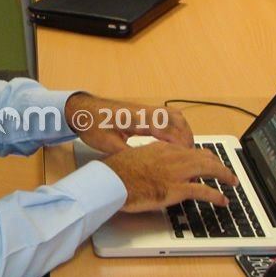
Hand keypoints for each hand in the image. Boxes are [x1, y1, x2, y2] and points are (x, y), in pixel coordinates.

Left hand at [64, 93, 192, 153]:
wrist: (82, 109)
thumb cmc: (93, 125)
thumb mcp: (108, 145)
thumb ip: (127, 154)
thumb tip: (144, 167)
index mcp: (138, 119)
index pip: (168, 130)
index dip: (180, 145)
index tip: (188, 159)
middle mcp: (146, 111)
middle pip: (178, 122)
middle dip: (187, 140)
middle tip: (192, 158)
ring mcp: (146, 109)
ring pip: (175, 117)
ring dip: (184, 132)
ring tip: (187, 151)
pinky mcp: (144, 111)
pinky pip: (168, 116)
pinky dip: (177, 127)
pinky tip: (175, 140)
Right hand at [101, 141, 238, 212]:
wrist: (112, 181)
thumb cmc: (118, 172)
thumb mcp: (136, 157)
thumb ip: (151, 158)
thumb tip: (156, 166)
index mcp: (163, 147)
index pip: (189, 149)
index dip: (203, 156)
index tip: (209, 160)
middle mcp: (173, 156)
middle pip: (204, 157)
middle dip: (218, 164)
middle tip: (226, 171)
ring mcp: (176, 172)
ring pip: (209, 169)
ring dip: (224, 175)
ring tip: (232, 181)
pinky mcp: (176, 189)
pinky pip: (203, 191)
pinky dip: (216, 195)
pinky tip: (223, 200)